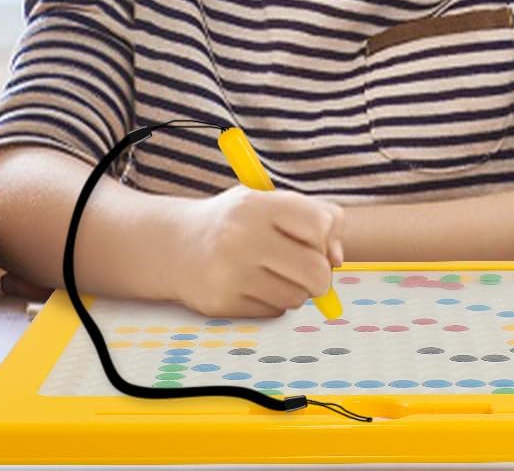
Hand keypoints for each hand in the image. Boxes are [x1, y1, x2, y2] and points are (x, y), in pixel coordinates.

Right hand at [177, 187, 343, 318]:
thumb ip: (312, 216)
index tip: (316, 242)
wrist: (176, 245)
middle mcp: (243, 236)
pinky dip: (271, 302)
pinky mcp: (222, 303)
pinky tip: (250, 285)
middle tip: (305, 269)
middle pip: (316, 271)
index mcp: (258, 204)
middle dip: (319, 276)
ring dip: (294, 290)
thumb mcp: (269, 202)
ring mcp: (230, 272)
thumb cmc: (236, 222)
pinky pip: (273, 312)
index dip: (326, 238)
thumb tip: (337, 260)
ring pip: (296, 297)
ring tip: (271, 273)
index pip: (320, 224)